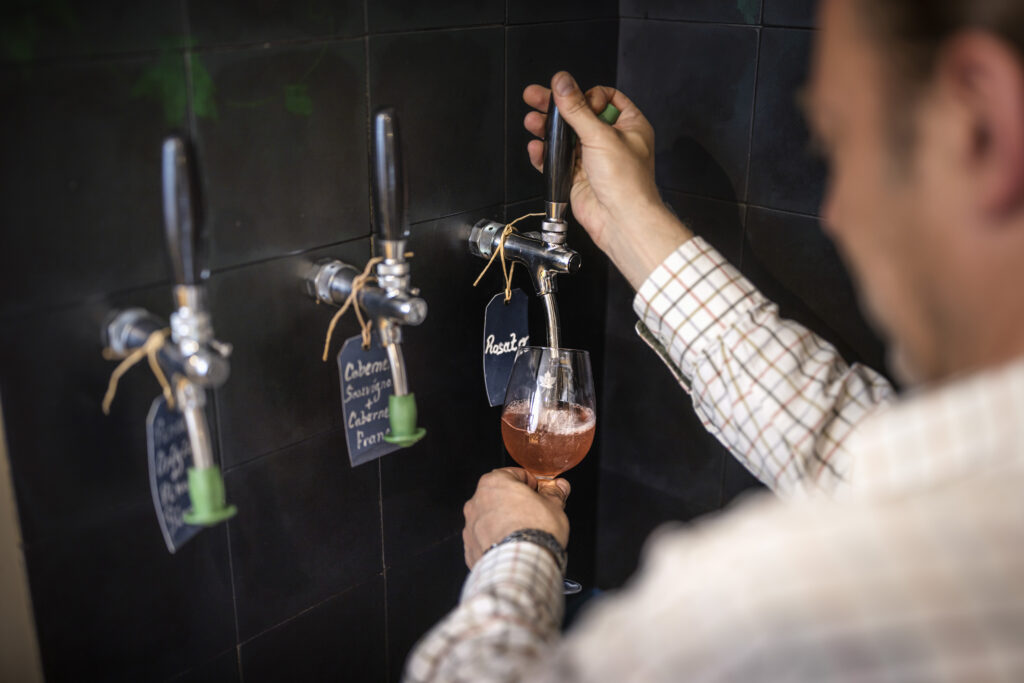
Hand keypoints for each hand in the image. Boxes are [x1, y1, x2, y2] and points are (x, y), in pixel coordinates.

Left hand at [462, 467, 569, 568]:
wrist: (522, 564)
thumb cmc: (535, 531)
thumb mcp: (554, 506)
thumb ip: (554, 493)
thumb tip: (558, 487)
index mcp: (494, 483)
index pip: (515, 474)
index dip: (531, 484)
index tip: (539, 493)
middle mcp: (477, 501)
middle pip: (499, 496)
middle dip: (515, 503)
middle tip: (533, 513)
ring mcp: (471, 525)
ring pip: (490, 518)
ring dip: (503, 522)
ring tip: (522, 533)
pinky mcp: (470, 547)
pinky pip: (484, 540)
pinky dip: (496, 541)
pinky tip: (511, 547)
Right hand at [523, 71, 693, 288]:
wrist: (620, 220)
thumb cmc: (627, 183)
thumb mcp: (601, 136)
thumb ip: (577, 109)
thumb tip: (563, 83)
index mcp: (629, 126)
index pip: (604, 98)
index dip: (586, 95)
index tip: (573, 98)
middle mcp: (612, 140)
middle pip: (579, 115)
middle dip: (556, 107)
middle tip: (534, 97)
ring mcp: (593, 159)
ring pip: (566, 138)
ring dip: (547, 129)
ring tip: (532, 122)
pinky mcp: (578, 176)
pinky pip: (557, 160)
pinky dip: (545, 154)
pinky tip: (537, 147)